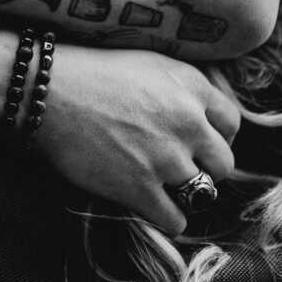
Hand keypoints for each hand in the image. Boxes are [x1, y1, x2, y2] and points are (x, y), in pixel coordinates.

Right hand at [40, 46, 239, 235]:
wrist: (49, 92)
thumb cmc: (92, 72)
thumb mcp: (149, 62)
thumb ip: (183, 86)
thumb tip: (202, 112)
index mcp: (191, 86)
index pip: (231, 123)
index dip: (217, 136)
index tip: (199, 143)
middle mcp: (188, 121)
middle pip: (224, 162)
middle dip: (205, 167)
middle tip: (182, 168)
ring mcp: (166, 157)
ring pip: (203, 192)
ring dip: (185, 193)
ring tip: (164, 188)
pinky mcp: (141, 187)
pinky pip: (175, 219)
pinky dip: (168, 219)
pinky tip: (154, 208)